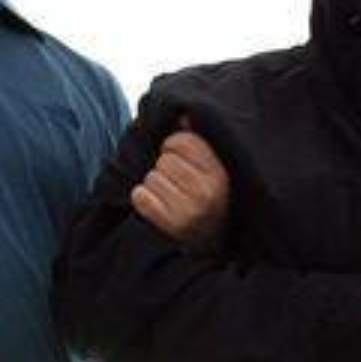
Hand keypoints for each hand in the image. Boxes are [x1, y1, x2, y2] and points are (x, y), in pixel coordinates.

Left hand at [131, 120, 228, 249]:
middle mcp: (207, 192)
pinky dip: (143, 200)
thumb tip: (182, 115)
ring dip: (155, 186)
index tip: (181, 160)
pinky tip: (157, 208)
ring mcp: (189, 211)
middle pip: (165, 160)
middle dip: (165, 168)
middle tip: (176, 184)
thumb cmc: (205, 200)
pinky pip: (140, 196)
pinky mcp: (170, 225)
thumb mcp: (211, 171)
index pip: (183, 141)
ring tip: (169, 197)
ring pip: (151, 178)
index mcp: (219, 174)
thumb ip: (198, 141)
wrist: (208, 246)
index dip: (174, 147)